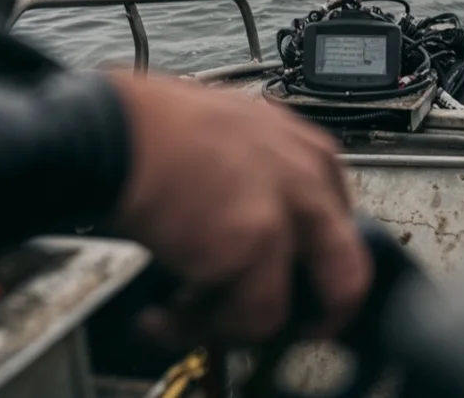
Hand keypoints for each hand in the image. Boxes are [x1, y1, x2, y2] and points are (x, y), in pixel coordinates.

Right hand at [104, 71, 370, 346]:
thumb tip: (254, 225)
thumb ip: (263, 177)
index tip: (292, 291)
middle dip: (318, 317)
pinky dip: (201, 330)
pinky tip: (163, 317)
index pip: (340, 227)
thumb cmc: (156, 131)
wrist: (117, 130)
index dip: (313, 270)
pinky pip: (249, 318)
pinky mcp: (256, 242)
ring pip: (285, 307)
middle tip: (285, 332)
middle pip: (346, 274)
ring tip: (186, 321)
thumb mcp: (236, 136)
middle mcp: (308, 181)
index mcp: (307, 152)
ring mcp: (286, 212)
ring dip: (231, 328)